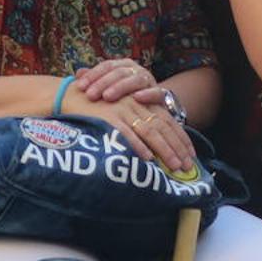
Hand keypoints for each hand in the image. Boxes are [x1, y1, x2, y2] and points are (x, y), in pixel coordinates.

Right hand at [59, 90, 193, 172]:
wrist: (70, 94)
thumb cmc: (97, 107)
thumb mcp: (122, 111)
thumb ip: (137, 124)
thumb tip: (155, 148)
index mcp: (142, 103)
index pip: (168, 121)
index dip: (180, 138)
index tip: (191, 155)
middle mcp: (136, 105)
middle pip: (163, 128)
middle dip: (177, 148)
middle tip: (187, 166)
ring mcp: (123, 110)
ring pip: (150, 132)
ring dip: (163, 150)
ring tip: (173, 165)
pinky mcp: (108, 116)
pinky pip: (126, 133)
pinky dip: (137, 145)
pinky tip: (147, 158)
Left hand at [73, 59, 157, 103]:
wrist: (154, 104)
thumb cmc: (126, 96)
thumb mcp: (110, 87)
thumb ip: (95, 79)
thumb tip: (77, 73)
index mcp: (123, 65)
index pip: (106, 66)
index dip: (93, 75)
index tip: (80, 87)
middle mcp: (136, 70)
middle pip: (118, 72)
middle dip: (103, 83)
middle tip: (90, 95)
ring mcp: (149, 80)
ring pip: (135, 80)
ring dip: (120, 87)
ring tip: (107, 97)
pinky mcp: (161, 93)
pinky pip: (156, 92)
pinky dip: (147, 94)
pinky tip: (137, 98)